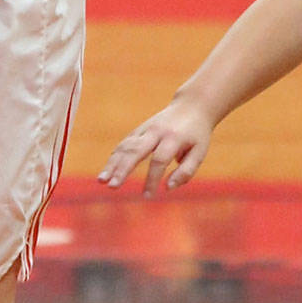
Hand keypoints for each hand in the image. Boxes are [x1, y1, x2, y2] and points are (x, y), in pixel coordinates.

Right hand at [98, 93, 212, 193]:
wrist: (191, 105)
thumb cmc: (197, 134)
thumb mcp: (200, 152)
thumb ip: (186, 171)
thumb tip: (168, 188)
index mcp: (173, 138)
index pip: (159, 160)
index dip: (152, 179)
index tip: (147, 196)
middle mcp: (156, 132)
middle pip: (135, 151)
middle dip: (122, 170)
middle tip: (112, 186)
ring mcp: (145, 129)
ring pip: (125, 147)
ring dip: (112, 164)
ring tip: (101, 180)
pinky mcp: (139, 130)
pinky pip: (124, 144)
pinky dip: (114, 158)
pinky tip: (107, 171)